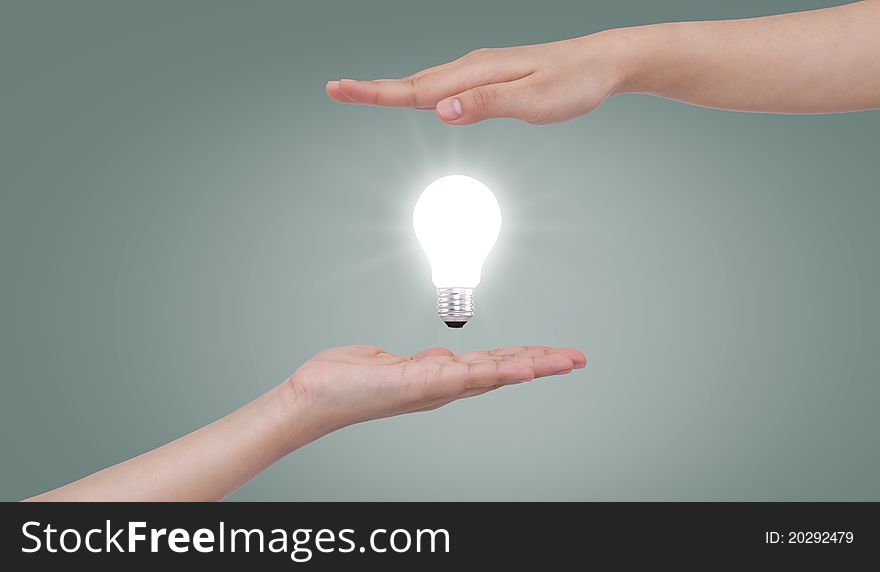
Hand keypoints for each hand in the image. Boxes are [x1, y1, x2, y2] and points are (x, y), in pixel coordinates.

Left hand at [285, 345, 585, 432]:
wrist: (313, 397)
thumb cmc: (344, 381)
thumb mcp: (392, 363)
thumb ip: (423, 361)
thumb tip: (444, 356)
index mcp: (438, 378)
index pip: (491, 366)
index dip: (525, 358)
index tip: (554, 353)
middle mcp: (442, 386)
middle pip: (502, 371)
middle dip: (542, 364)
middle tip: (577, 357)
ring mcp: (434, 387)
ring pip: (493, 374)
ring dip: (531, 365)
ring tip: (564, 360)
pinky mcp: (420, 383)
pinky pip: (465, 376)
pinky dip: (497, 371)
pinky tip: (522, 366)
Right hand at [326, 32, 626, 124]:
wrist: (601, 63)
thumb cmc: (572, 83)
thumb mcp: (533, 101)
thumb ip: (486, 105)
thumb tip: (441, 111)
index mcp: (476, 73)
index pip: (415, 88)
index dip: (374, 92)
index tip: (339, 89)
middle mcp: (472, 67)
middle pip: (411, 83)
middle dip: (372, 89)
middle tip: (335, 90)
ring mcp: (479, 71)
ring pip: (426, 83)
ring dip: (392, 89)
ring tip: (362, 93)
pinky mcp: (489, 77)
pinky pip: (445, 86)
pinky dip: (420, 92)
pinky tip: (418, 98)